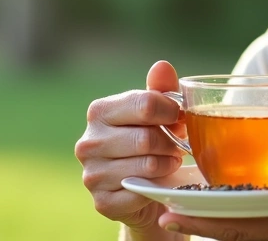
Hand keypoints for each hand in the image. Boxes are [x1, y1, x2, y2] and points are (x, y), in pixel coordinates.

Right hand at [75, 60, 186, 232]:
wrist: (141, 188)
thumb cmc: (149, 142)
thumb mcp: (156, 113)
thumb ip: (159, 90)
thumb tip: (162, 66)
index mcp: (99, 111)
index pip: (144, 104)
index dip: (171, 111)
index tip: (179, 118)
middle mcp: (88, 142)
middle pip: (146, 138)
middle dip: (171, 142)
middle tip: (177, 145)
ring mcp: (92, 174)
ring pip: (146, 166)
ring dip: (167, 165)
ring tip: (169, 162)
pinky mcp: (102, 202)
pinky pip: (141, 193)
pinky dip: (156, 188)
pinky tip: (157, 183)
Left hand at [156, 182, 267, 240]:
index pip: (240, 226)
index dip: (203, 220)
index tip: (169, 213)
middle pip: (229, 229)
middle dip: (195, 221)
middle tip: (160, 210)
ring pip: (237, 229)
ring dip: (208, 220)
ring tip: (176, 206)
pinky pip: (251, 227)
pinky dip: (230, 219)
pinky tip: (213, 206)